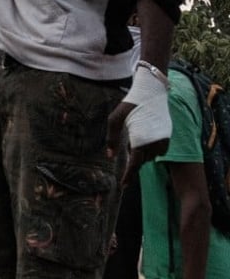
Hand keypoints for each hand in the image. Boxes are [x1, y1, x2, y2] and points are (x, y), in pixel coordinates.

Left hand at [109, 64, 171, 182]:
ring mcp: (163, 139)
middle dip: (133, 162)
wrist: (152, 92)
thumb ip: (112, 139)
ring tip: (134, 142)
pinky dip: (151, 150)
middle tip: (126, 155)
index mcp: (141, 139)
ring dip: (142, 155)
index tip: (123, 186)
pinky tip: (143, 141)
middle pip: (142, 161)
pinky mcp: (168, 135)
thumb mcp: (114, 119)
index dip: (129, 175)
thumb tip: (111, 156)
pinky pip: (160, 151)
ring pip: (151, 157)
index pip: (134, 163)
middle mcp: (154, 142)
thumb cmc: (130, 105)